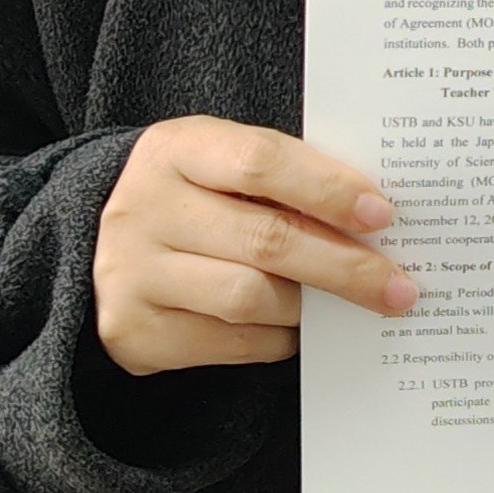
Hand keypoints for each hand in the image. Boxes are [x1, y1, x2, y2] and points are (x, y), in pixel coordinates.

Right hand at [92, 116, 413, 375]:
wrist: (95, 245)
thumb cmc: (192, 196)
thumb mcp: (221, 163)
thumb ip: (285, 178)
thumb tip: (376, 219)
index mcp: (176, 149)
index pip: (261, 162)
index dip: (328, 188)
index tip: (382, 214)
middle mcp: (145, 209)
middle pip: (265, 239)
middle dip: (344, 266)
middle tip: (398, 287)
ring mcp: (133, 274)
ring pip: (249, 297)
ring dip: (311, 306)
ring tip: (350, 305)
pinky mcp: (133, 333)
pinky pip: (229, 343)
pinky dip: (277, 337)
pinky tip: (297, 326)